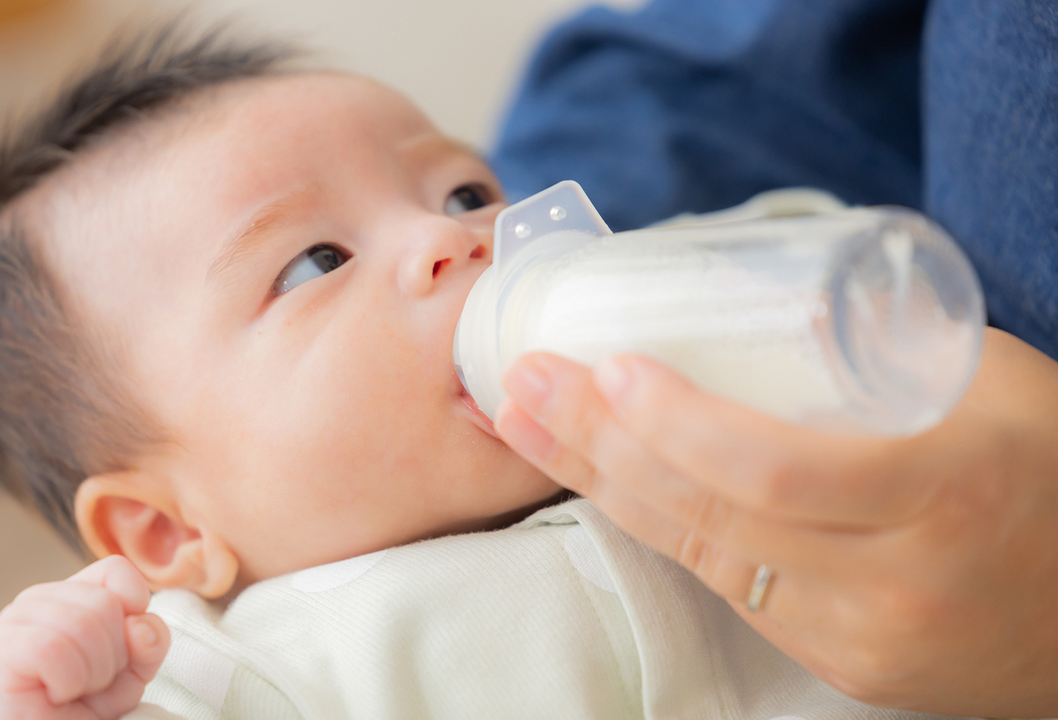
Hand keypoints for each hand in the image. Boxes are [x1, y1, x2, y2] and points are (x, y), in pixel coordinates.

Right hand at [0, 555, 170, 719]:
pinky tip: (55, 694)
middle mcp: (39, 597)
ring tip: (72, 691)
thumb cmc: (84, 707)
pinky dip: (68, 682)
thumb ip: (149, 642)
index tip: (121, 654)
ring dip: (92, 673)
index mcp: (71, 592)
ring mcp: (14, 618)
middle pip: (105, 602)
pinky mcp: (0, 646)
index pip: (116, 570)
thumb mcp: (133, 671)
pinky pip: (53, 648)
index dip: (134, 611)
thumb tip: (140, 625)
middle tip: (90, 683)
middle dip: (113, 656)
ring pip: (82, 623)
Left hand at [494, 329, 1057, 716]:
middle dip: (600, 445)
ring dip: (603, 486)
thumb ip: (888, 346)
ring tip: (530, 426)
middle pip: (711, 514)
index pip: (777, 470)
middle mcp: (893, 583)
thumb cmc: (1057, 469)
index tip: (606, 368)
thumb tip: (761, 290)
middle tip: (525, 384)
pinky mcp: (842, 663)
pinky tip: (602, 482)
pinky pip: (730, 587)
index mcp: (942, 495)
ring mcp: (861, 636)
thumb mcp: (999, 386)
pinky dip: (659, 527)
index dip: (678, 424)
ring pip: (702, 555)